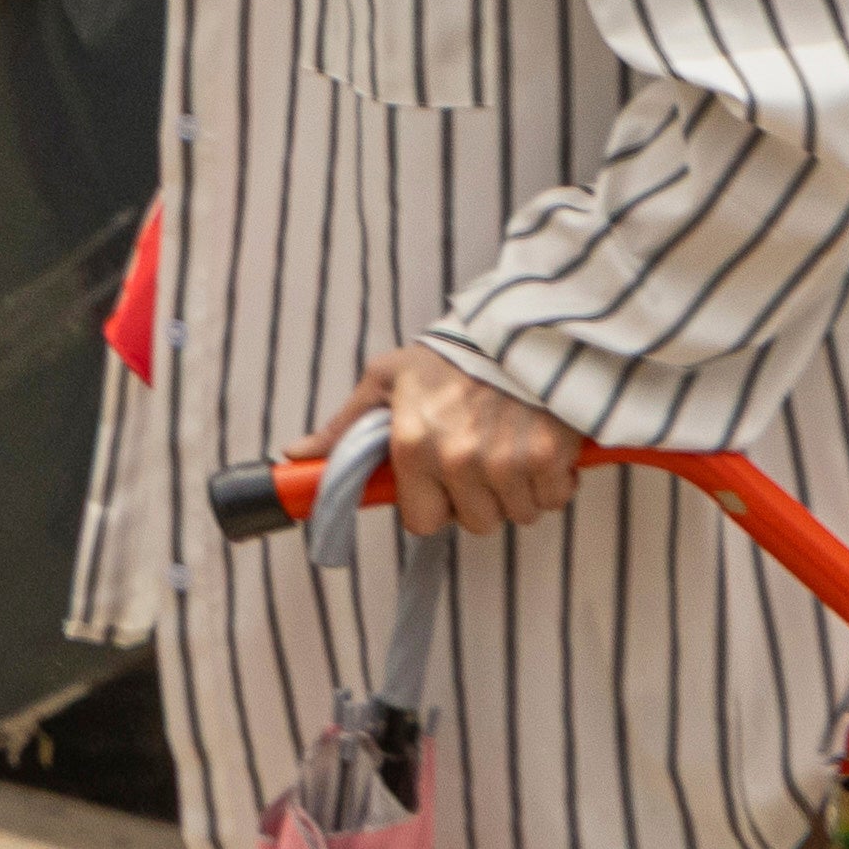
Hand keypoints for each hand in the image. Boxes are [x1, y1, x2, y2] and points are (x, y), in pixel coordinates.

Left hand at [339, 343, 585, 536]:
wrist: (520, 325)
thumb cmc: (449, 357)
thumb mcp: (386, 382)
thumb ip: (344, 428)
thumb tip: (294, 456)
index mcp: (413, 445)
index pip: (422, 522)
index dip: (434, 505)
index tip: (442, 483)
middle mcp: (458, 460)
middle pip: (476, 523)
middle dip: (480, 499)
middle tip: (482, 458)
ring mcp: (506, 462)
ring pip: (517, 515)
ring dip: (518, 491)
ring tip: (511, 445)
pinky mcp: (550, 458)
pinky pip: (553, 500)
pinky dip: (553, 480)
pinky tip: (541, 445)